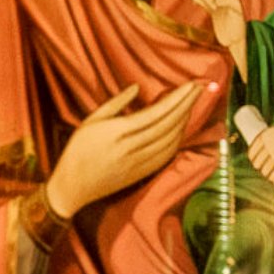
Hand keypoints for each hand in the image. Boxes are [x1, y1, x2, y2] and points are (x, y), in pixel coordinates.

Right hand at [45, 82, 201, 217]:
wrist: (73, 187)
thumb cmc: (77, 151)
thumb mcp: (90, 121)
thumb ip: (114, 103)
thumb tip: (137, 87)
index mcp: (118, 132)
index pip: (157, 112)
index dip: (177, 98)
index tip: (191, 85)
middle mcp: (132, 147)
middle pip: (168, 124)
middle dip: (187, 105)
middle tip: (201, 89)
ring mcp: (139, 162)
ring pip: (171, 139)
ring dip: (185, 121)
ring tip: (191, 105)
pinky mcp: (142, 173)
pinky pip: (167, 154)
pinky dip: (178, 139)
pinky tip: (181, 128)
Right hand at [192, 0, 245, 47]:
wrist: (235, 42)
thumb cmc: (238, 32)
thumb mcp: (236, 21)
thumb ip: (230, 11)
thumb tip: (220, 4)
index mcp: (234, 0)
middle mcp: (227, 2)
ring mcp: (220, 8)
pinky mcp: (215, 14)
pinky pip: (206, 5)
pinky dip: (200, 0)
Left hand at [246, 127, 273, 180]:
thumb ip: (269, 142)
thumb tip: (260, 159)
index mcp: (266, 135)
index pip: (251, 154)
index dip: (255, 160)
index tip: (260, 162)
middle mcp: (269, 146)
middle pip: (257, 164)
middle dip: (262, 167)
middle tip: (270, 167)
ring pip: (264, 172)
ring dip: (268, 174)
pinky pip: (272, 177)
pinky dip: (273, 179)